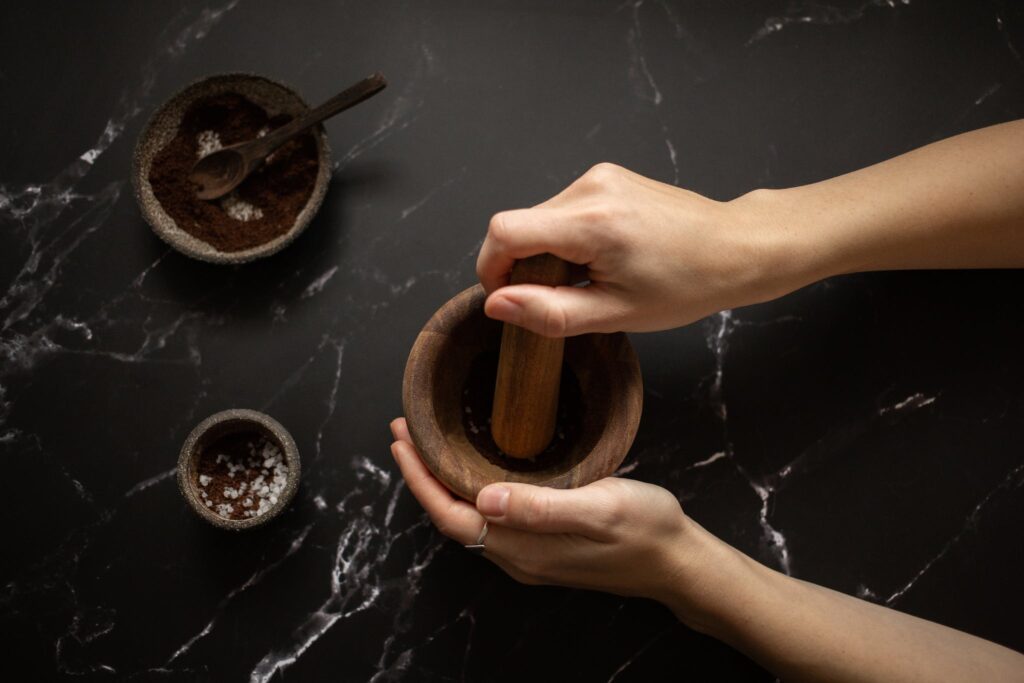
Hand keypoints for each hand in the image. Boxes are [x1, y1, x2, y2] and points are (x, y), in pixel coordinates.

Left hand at [389, 417, 699, 605]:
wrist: (680, 561)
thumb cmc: (647, 530)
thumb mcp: (600, 508)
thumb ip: (542, 506)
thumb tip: (485, 497)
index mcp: (523, 548)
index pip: (451, 514)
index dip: (420, 479)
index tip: (402, 438)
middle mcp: (518, 556)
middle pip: (451, 516)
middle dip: (422, 475)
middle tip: (406, 431)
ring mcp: (530, 554)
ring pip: (469, 517)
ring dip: (442, 481)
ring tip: (428, 443)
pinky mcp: (543, 547)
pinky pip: (490, 517)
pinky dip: (468, 487)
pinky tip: (474, 464)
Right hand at [476, 163, 802, 335]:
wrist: (734, 249)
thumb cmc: (686, 284)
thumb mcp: (613, 313)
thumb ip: (548, 312)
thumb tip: (495, 305)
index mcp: (592, 221)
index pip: (504, 231)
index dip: (492, 269)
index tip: (510, 298)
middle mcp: (591, 187)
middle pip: (519, 225)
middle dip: (523, 266)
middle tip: (561, 297)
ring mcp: (599, 177)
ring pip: (539, 218)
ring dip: (546, 252)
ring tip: (588, 279)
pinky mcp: (606, 177)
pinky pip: (561, 209)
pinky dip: (565, 239)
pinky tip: (598, 259)